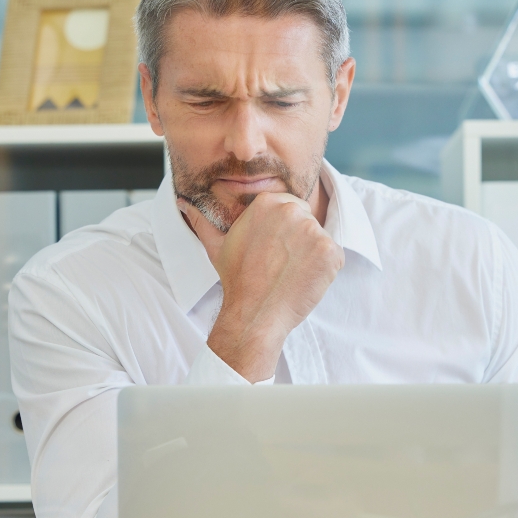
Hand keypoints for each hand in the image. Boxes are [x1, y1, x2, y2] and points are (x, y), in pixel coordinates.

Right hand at [179, 192, 342, 382]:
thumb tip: (182, 203)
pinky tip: (304, 281)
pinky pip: (334, 257)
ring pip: (321, 240)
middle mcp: (292, 211)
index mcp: (268, 203)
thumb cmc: (237, 280)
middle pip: (308, 221)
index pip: (291, 207)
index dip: (285, 231)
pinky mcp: (331, 252)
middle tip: (282, 265)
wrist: (254, 314)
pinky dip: (325, 271)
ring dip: (312, 256)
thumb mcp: (217, 246)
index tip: (275, 250)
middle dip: (299, 241)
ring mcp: (314, 231)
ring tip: (290, 274)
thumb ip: (203, 221)